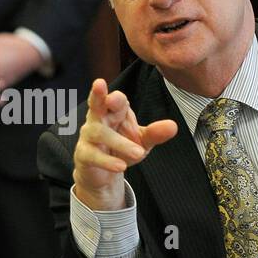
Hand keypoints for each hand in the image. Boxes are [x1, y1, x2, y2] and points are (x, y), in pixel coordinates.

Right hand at [72, 78, 176, 210]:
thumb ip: (155, 133)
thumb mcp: (142, 141)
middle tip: (99, 84)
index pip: (115, 100)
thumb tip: (173, 126)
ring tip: (138, 153)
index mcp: (114, 112)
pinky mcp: (84, 154)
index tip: (119, 99)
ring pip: (100, 133)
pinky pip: (93, 155)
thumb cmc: (121, 149)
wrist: (104, 173)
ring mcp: (89, 136)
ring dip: (119, 142)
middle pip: (95, 104)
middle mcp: (98, 119)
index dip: (116, 98)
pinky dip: (107, 161)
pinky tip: (120, 166)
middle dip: (97, 94)